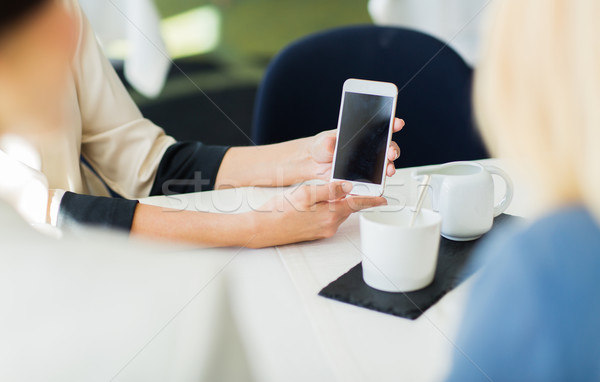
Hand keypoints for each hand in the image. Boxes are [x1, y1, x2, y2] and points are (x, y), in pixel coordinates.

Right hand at [247, 181, 385, 247]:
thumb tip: (347, 186)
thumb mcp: (304, 193)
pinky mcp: (315, 233)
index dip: (372, 200)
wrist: (261, 230)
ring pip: (337, 212)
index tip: (383, 198)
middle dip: (350, 197)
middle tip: (349, 185)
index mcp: (330, 214)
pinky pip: (327, 218)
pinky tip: (314, 203)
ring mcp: (322, 231)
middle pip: (347, 207)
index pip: (357, 204)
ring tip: (323, 193)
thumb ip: (328, 189)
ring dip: (336, 202)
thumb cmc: (278, 212)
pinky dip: (327, 209)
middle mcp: (329, 225)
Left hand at [305, 118, 404, 180]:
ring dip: (389, 167)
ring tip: (388, 171)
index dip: (391, 124)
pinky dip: (378, 183)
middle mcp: (368, 149)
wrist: (315, 164)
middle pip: (388, 148)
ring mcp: (367, 164)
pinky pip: (374, 181)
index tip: (397, 123)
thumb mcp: (324, 141)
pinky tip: (377, 184)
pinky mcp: (363, 177)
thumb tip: (332, 144)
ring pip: (385, 165)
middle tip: (391, 153)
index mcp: (362, 135)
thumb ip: (329, 142)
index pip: (381, 127)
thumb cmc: (322, 147)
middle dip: (393, 149)